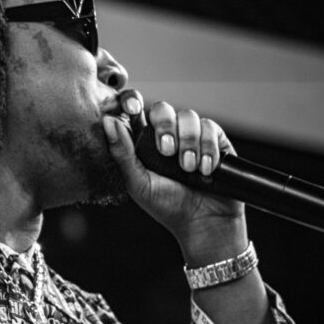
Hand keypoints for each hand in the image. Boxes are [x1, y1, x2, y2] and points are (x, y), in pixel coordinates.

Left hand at [103, 90, 246, 260]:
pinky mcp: (215, 140)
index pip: (134, 110)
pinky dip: (207, 148)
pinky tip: (206, 169)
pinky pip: (210, 128)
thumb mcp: (138, 182)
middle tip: (167, 153)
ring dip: (188, 143)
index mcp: (143, 142)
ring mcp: (191, 136)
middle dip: (165, 127)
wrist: (203, 222)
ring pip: (188, 116)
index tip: (132, 108)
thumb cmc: (166, 205)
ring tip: (188, 169)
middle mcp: (167, 134)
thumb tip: (108, 122)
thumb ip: (122, 153)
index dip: (131, 101)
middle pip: (162, 108)